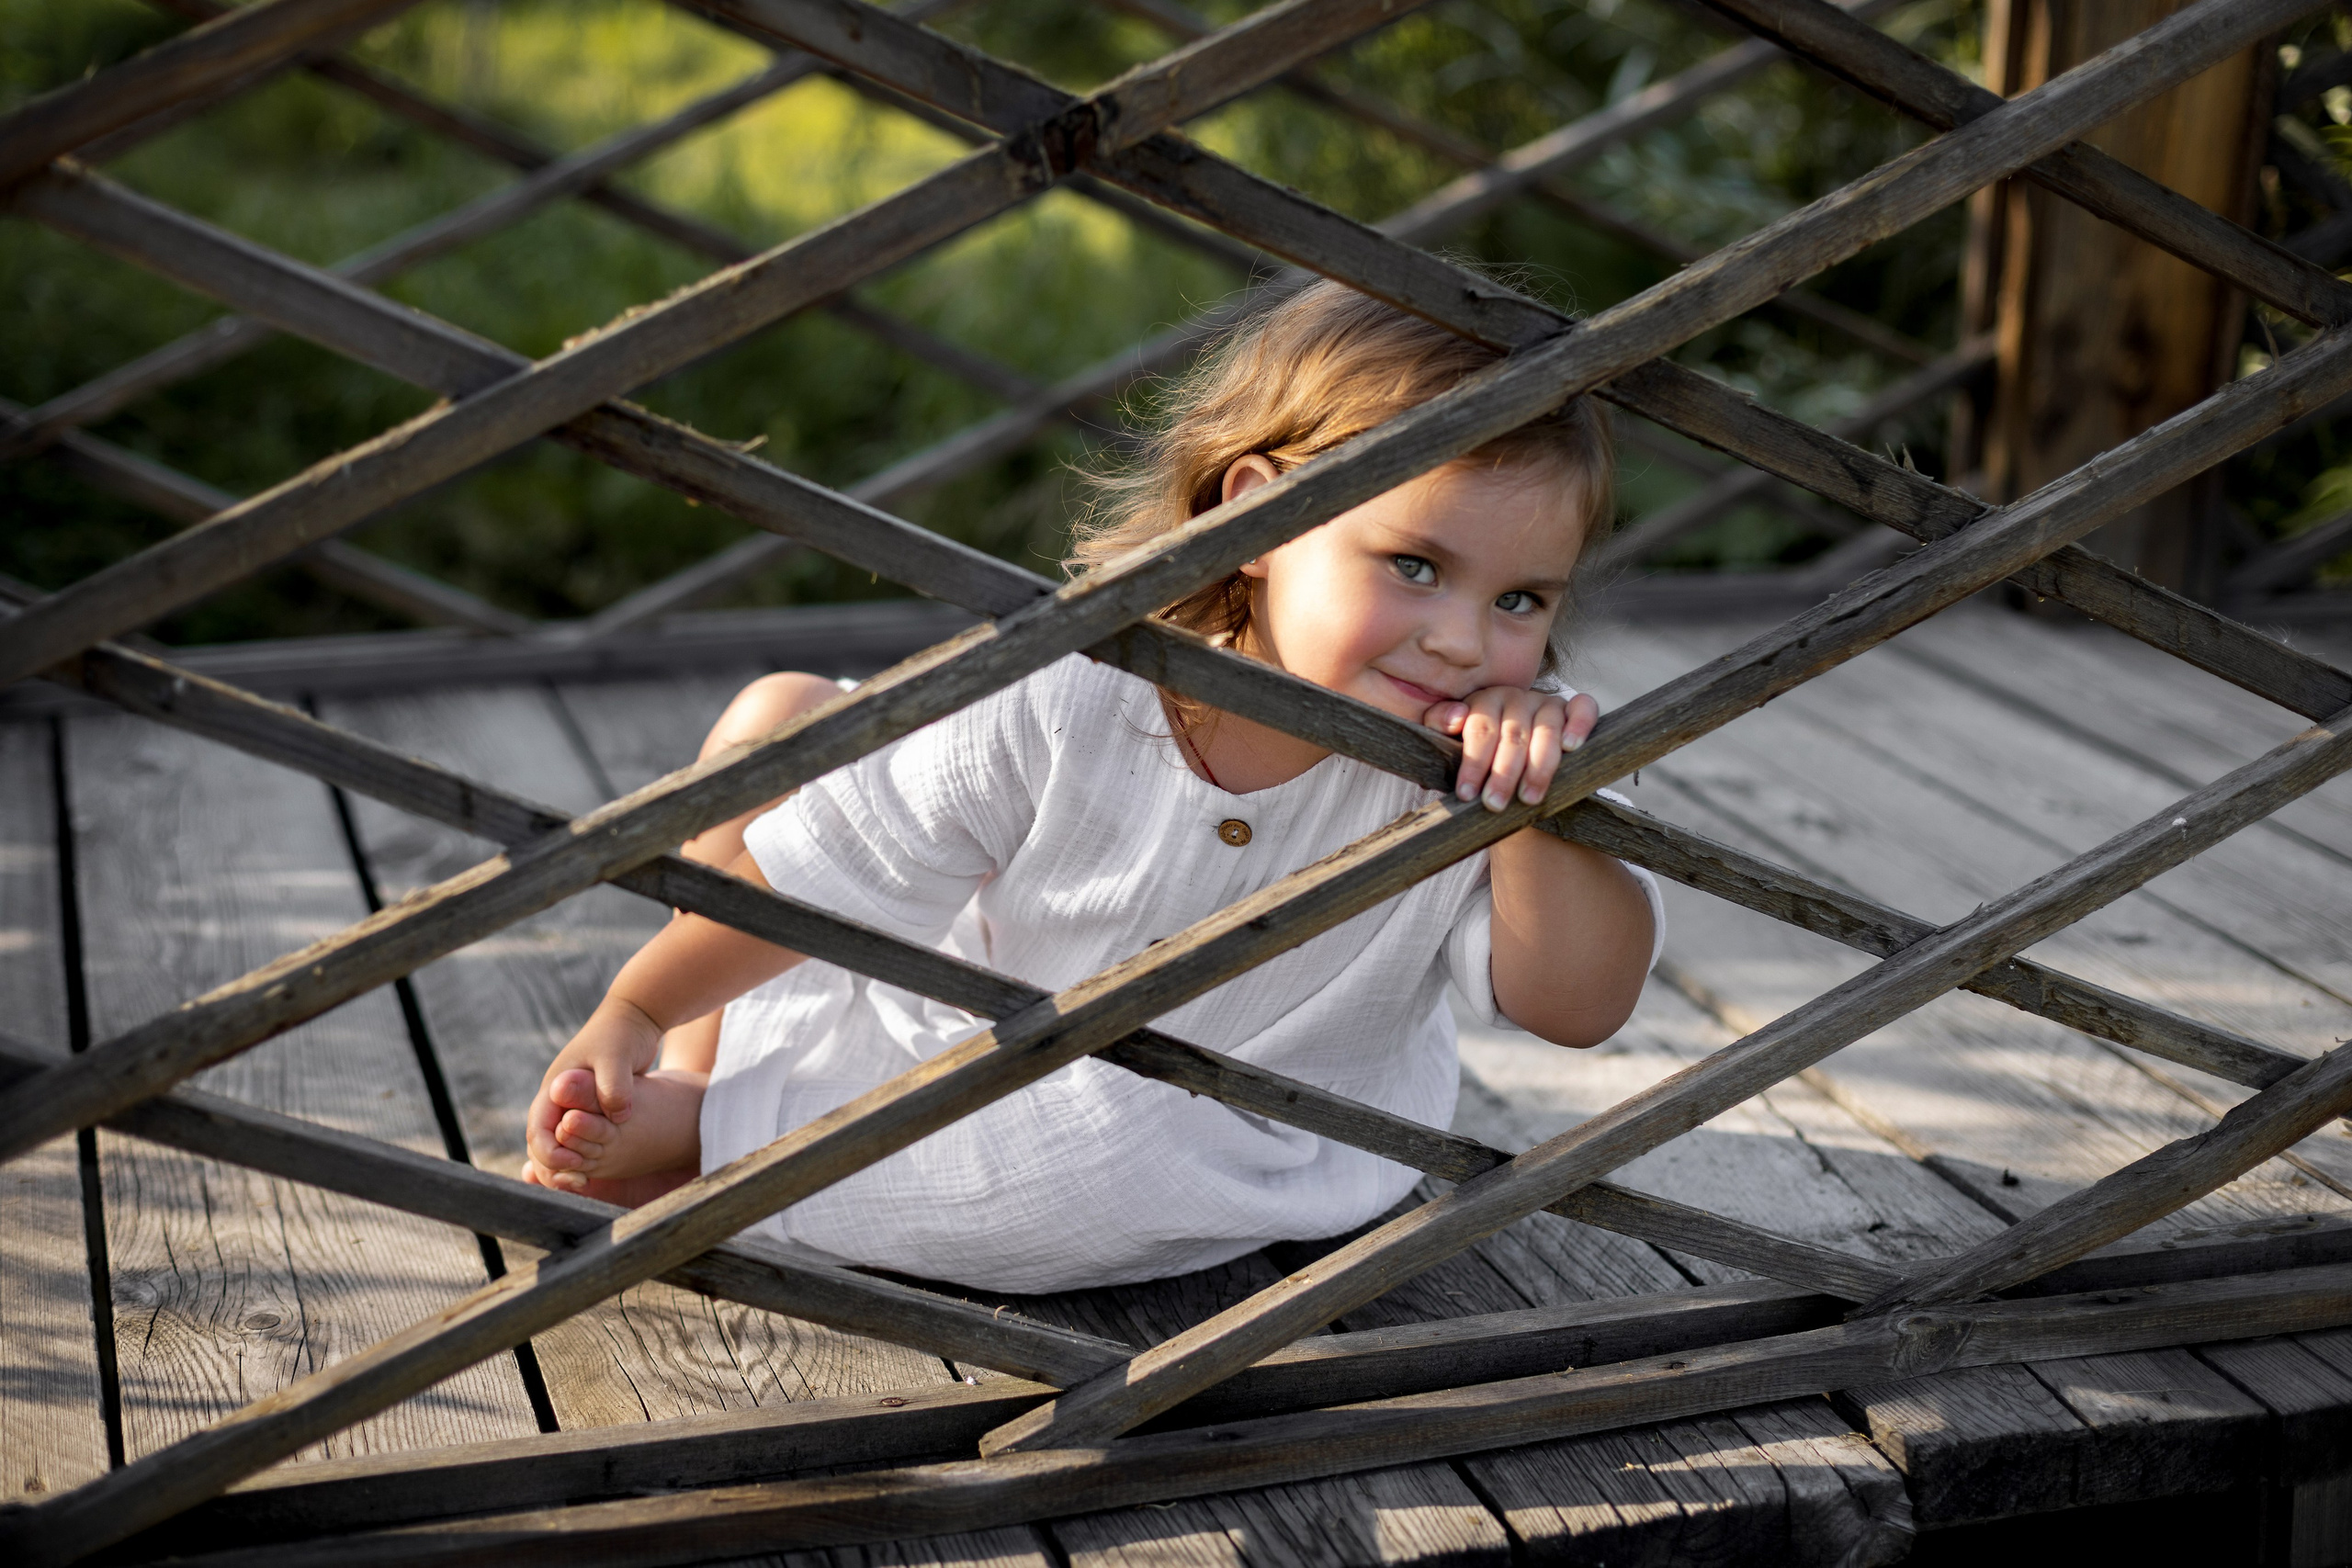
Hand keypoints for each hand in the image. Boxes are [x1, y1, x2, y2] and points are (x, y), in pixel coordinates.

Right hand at [524, 997, 661, 1185]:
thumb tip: (616, 1115)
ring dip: (565, 1167)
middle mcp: (558, 1099)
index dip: (549, 1154)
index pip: (537, 1130)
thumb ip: (613, 1086)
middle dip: (552, 1168)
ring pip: (558, 1145)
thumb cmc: (622, 1034)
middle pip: (541, 1144)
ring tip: (584, 1185)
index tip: (572, 1167)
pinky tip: (595, 1172)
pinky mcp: (589, 1109)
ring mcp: (572, 1105)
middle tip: (578, 1185)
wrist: (635, 1018)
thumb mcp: (617, 1057)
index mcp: (555, 1087)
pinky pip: (577, 1141)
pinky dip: (582, 1157)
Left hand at [1424, 687, 1598, 811]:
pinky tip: (1571, 747)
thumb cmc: (1481, 756)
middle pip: (1512, 734)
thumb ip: (1441, 724)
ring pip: (1546, 730)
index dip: (1473, 763)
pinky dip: (1579, 725)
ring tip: (1529, 799)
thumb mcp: (1452, 743)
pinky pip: (1583, 709)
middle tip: (1495, 805)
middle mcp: (1517, 698)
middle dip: (1503, 773)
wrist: (1516, 768)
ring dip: (1538, 767)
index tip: (1466, 794)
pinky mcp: (1574, 709)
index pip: (1480, 729)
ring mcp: (1548, 702)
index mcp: (1485, 701)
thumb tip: (1455, 718)